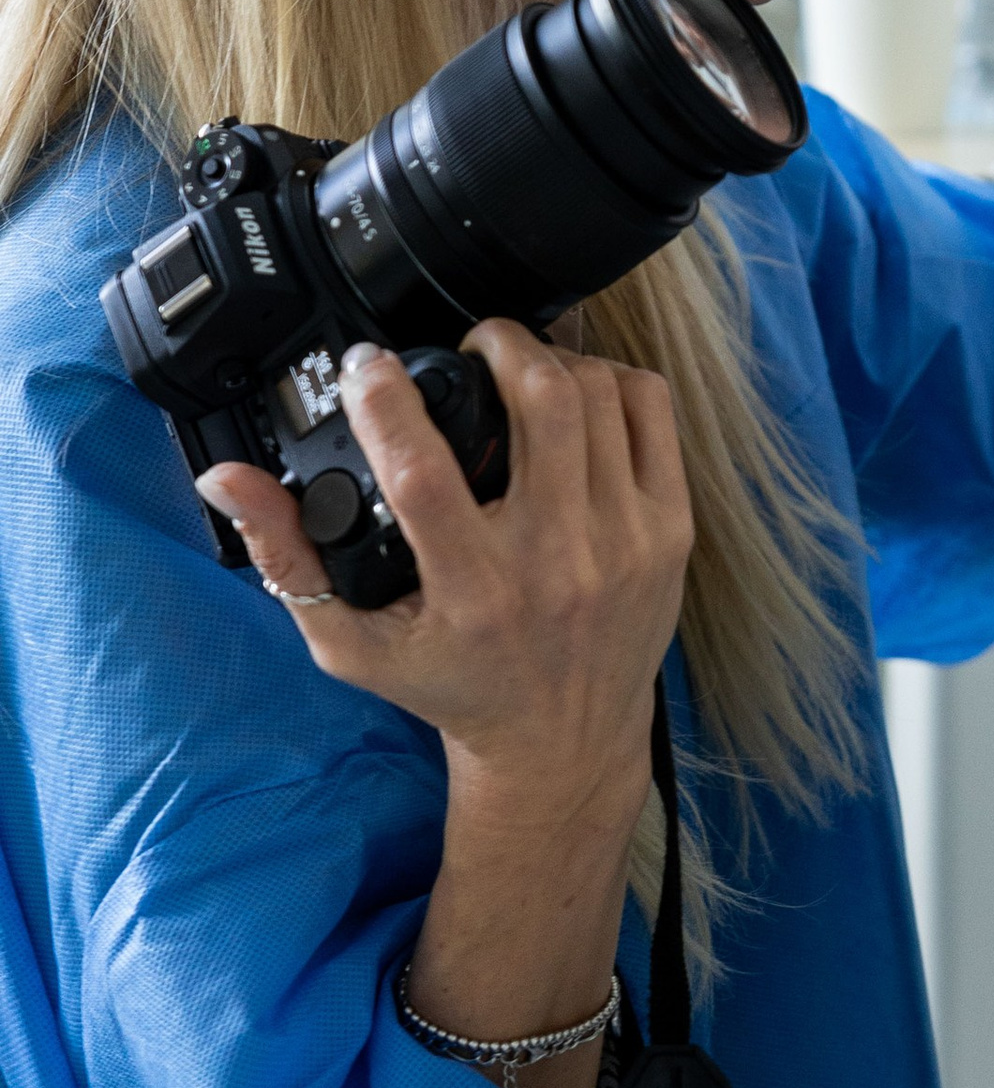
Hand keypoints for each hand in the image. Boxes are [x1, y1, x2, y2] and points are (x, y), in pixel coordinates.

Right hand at [196, 323, 690, 837]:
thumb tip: (228, 479)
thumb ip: (286, 557)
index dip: (389, 403)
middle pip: (542, 404)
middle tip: (469, 347)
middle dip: (498, 344)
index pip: (426, 477)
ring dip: (552, 360)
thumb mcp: (352, 642)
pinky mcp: (670, 531)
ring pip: (597, 394)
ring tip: (518, 369)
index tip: (366, 364)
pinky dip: (612, 380)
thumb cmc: (452, 686)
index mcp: (472, 594)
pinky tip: (579, 394)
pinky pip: (651, 410)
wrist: (563, 743)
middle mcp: (556, 564)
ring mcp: (625, 544)